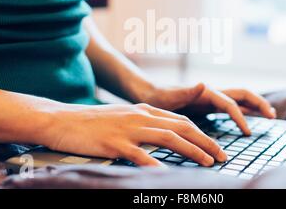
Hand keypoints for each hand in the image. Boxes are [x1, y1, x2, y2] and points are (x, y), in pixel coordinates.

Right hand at [46, 103, 226, 166]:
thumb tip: (163, 133)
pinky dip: (157, 165)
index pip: (181, 121)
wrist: (63, 120)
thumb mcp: (124, 116)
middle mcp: (141, 116)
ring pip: (168, 138)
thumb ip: (144, 122)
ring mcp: (128, 129)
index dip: (201, 134)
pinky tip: (168, 175)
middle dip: (205, 141)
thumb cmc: (93, 122)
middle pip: (181, 127)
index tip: (215, 147)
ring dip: (192, 150)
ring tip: (208, 162)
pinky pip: (141, 155)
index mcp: (144, 110)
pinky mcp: (115, 143)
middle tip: (221, 155)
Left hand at [141, 84, 276, 135]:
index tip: (248, 132)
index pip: (230, 104)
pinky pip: (231, 108)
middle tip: (272, 116)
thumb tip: (202, 84)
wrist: (150, 93)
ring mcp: (211, 98)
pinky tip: (249, 119)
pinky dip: (243, 112)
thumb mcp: (170, 95)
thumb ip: (186, 90)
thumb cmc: (159, 96)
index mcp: (206, 91)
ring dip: (254, 106)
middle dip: (258, 103)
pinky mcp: (208, 105)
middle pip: (242, 94)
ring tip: (269, 115)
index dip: (240, 117)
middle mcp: (212, 92)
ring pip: (239, 100)